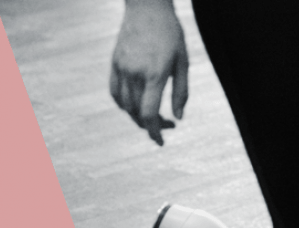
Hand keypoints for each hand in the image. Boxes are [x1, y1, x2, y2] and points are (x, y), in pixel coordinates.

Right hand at [110, 1, 188, 145]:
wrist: (147, 7)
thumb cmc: (171, 35)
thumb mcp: (183, 63)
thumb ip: (181, 93)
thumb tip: (178, 118)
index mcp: (154, 74)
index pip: (149, 113)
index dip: (155, 132)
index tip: (161, 142)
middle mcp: (134, 73)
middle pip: (136, 113)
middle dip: (151, 125)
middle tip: (168, 125)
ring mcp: (121, 67)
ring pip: (124, 105)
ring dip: (137, 117)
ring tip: (153, 117)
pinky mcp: (114, 62)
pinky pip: (115, 92)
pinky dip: (123, 105)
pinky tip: (135, 106)